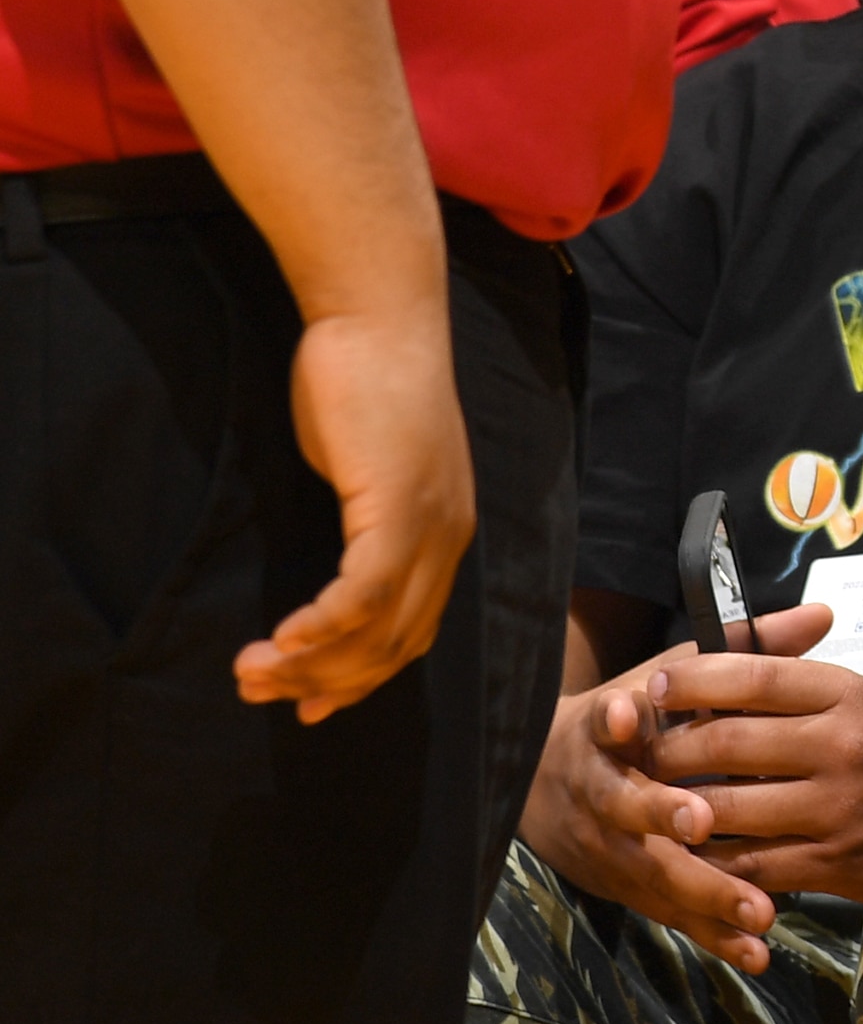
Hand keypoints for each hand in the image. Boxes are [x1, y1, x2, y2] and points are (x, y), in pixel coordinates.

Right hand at [235, 301, 476, 722]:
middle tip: (261, 694)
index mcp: (445, 533)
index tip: (310, 704)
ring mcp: (431, 525)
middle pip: (395, 645)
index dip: (361, 676)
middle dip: (327, 682)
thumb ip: (360, 517)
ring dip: (312, 663)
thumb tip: (333, 556)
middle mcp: (449, 538)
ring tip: (253, 674)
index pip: (411, 630)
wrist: (379, 319)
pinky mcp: (400, 508)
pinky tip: (282, 638)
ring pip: (378, 629)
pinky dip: (324, 626)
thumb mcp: (364, 465)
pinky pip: (365, 593)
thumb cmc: (362, 382)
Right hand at [521, 644, 779, 971]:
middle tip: (702, 819)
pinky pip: (676, 916)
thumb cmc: (635, 722)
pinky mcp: (635, 890)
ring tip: (759, 908)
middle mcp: (605, 794)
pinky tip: (757, 952)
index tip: (627, 714)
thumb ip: (747, 651)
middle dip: (661, 813)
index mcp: (609, 735)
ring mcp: (616, 849)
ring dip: (707, 891)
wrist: (549, 786)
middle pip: (628, 807)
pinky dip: (715, 935)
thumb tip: (820, 614)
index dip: (613, 722)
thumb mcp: (676, 678)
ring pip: (657, 873)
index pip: (605, 724)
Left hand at [646, 602, 862, 904]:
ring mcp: (835, 808)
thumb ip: (801, 686)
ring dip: (679, 808)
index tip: (659, 685)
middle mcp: (840, 746)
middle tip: (646, 752)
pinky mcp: (833, 863)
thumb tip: (722, 669)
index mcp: (850, 695)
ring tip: (658, 802)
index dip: (695, 679)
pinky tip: (694, 854)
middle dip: (670, 748)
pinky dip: (713, 862)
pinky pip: (749, 865)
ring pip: (726, 808)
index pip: (755, 676)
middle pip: (725, 742)